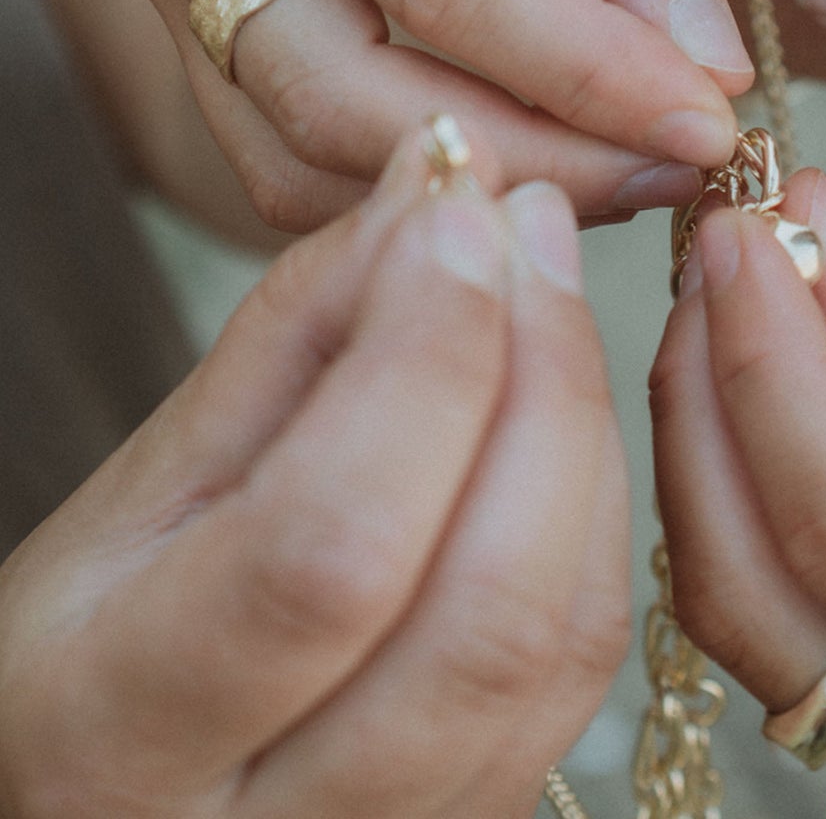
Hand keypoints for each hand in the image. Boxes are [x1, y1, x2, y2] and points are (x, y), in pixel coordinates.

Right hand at [0, 126, 627, 818]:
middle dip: (537, 374)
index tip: (456, 207)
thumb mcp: (149, 480)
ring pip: (566, 639)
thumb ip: (297, 331)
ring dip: (582, 421)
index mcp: (127, 732)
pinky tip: (562, 393)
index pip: (330, 546)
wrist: (114, 782)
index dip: (422, 359)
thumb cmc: (105, 631)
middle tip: (524, 218)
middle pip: (487, 610)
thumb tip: (435, 188)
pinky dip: (598, 499)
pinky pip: (590, 664)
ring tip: (545, 276)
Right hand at [106, 0, 750, 231]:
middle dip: (533, 153)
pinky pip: (292, 150)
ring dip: (481, 178)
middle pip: (341, 90)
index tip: (709, 119)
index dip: (583, 67)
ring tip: (630, 160)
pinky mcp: (198, 17)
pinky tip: (543, 146)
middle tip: (681, 164)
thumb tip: (697, 73)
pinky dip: (421, 168)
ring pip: (306, 148)